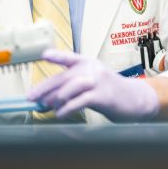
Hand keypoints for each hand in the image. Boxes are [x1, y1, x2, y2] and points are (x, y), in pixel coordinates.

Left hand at [27, 50, 159, 121]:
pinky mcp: (103, 96)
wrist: (136, 99)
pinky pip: (80, 101)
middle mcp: (93, 69)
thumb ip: (73, 88)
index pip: (70, 57)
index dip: (56, 56)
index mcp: (90, 63)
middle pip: (64, 77)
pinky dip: (67, 108)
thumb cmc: (111, 92)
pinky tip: (60, 113)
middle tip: (31, 97)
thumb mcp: (93, 83)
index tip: (43, 55)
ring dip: (55, 98)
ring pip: (70, 87)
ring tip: (46, 106)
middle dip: (45, 88)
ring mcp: (98, 81)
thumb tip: (47, 99)